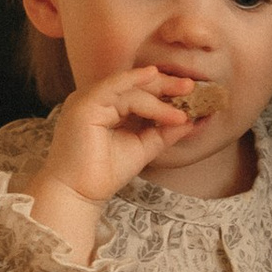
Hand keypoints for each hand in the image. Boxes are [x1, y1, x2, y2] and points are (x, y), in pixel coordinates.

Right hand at [45, 64, 201, 207]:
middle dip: (165, 84)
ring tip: (182, 103)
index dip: (164, 91)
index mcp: (107, 108)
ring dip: (158, 94)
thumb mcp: (143, 148)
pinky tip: (154, 78)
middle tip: (190, 86)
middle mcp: (97, 100)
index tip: (190, 94)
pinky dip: (135, 82)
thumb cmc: (105, 173)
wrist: (80, 193)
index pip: (139, 92)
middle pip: (135, 85)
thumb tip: (191, 121)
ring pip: (129, 89)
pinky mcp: (84, 104)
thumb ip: (164, 133)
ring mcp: (88, 100)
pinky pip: (113, 87)